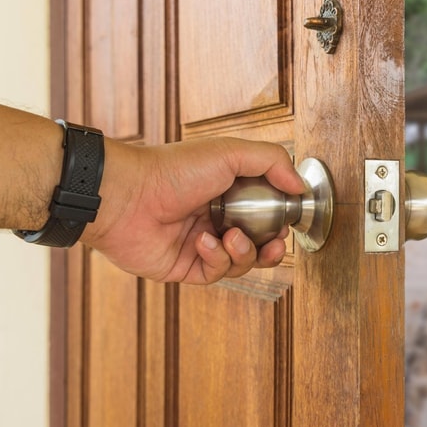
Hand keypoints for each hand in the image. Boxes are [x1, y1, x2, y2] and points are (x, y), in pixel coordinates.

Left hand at [81, 137, 305, 283]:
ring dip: (244, 252)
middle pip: (259, 242)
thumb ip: (272, 162)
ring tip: (231, 237)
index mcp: (228, 191)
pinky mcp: (186, 267)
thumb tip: (300, 186)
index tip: (289, 220)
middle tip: (275, 242)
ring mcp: (201, 244)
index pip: (266, 211)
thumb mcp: (230, 153)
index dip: (281, 219)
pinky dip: (217, 259)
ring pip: (241, 262)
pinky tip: (203, 243)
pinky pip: (216, 273)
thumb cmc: (172, 170)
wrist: (126, 197)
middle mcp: (216, 218)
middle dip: (272, 246)